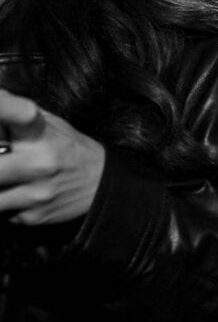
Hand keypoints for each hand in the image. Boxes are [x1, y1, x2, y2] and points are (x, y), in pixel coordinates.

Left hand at [0, 89, 104, 223]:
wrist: (103, 184)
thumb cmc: (70, 149)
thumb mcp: (51, 124)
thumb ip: (17, 111)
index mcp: (42, 133)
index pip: (19, 114)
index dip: (6, 107)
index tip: (2, 104)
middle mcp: (40, 162)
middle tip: (2, 160)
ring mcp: (37, 192)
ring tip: (7, 178)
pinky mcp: (33, 216)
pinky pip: (2, 213)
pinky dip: (5, 205)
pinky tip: (18, 196)